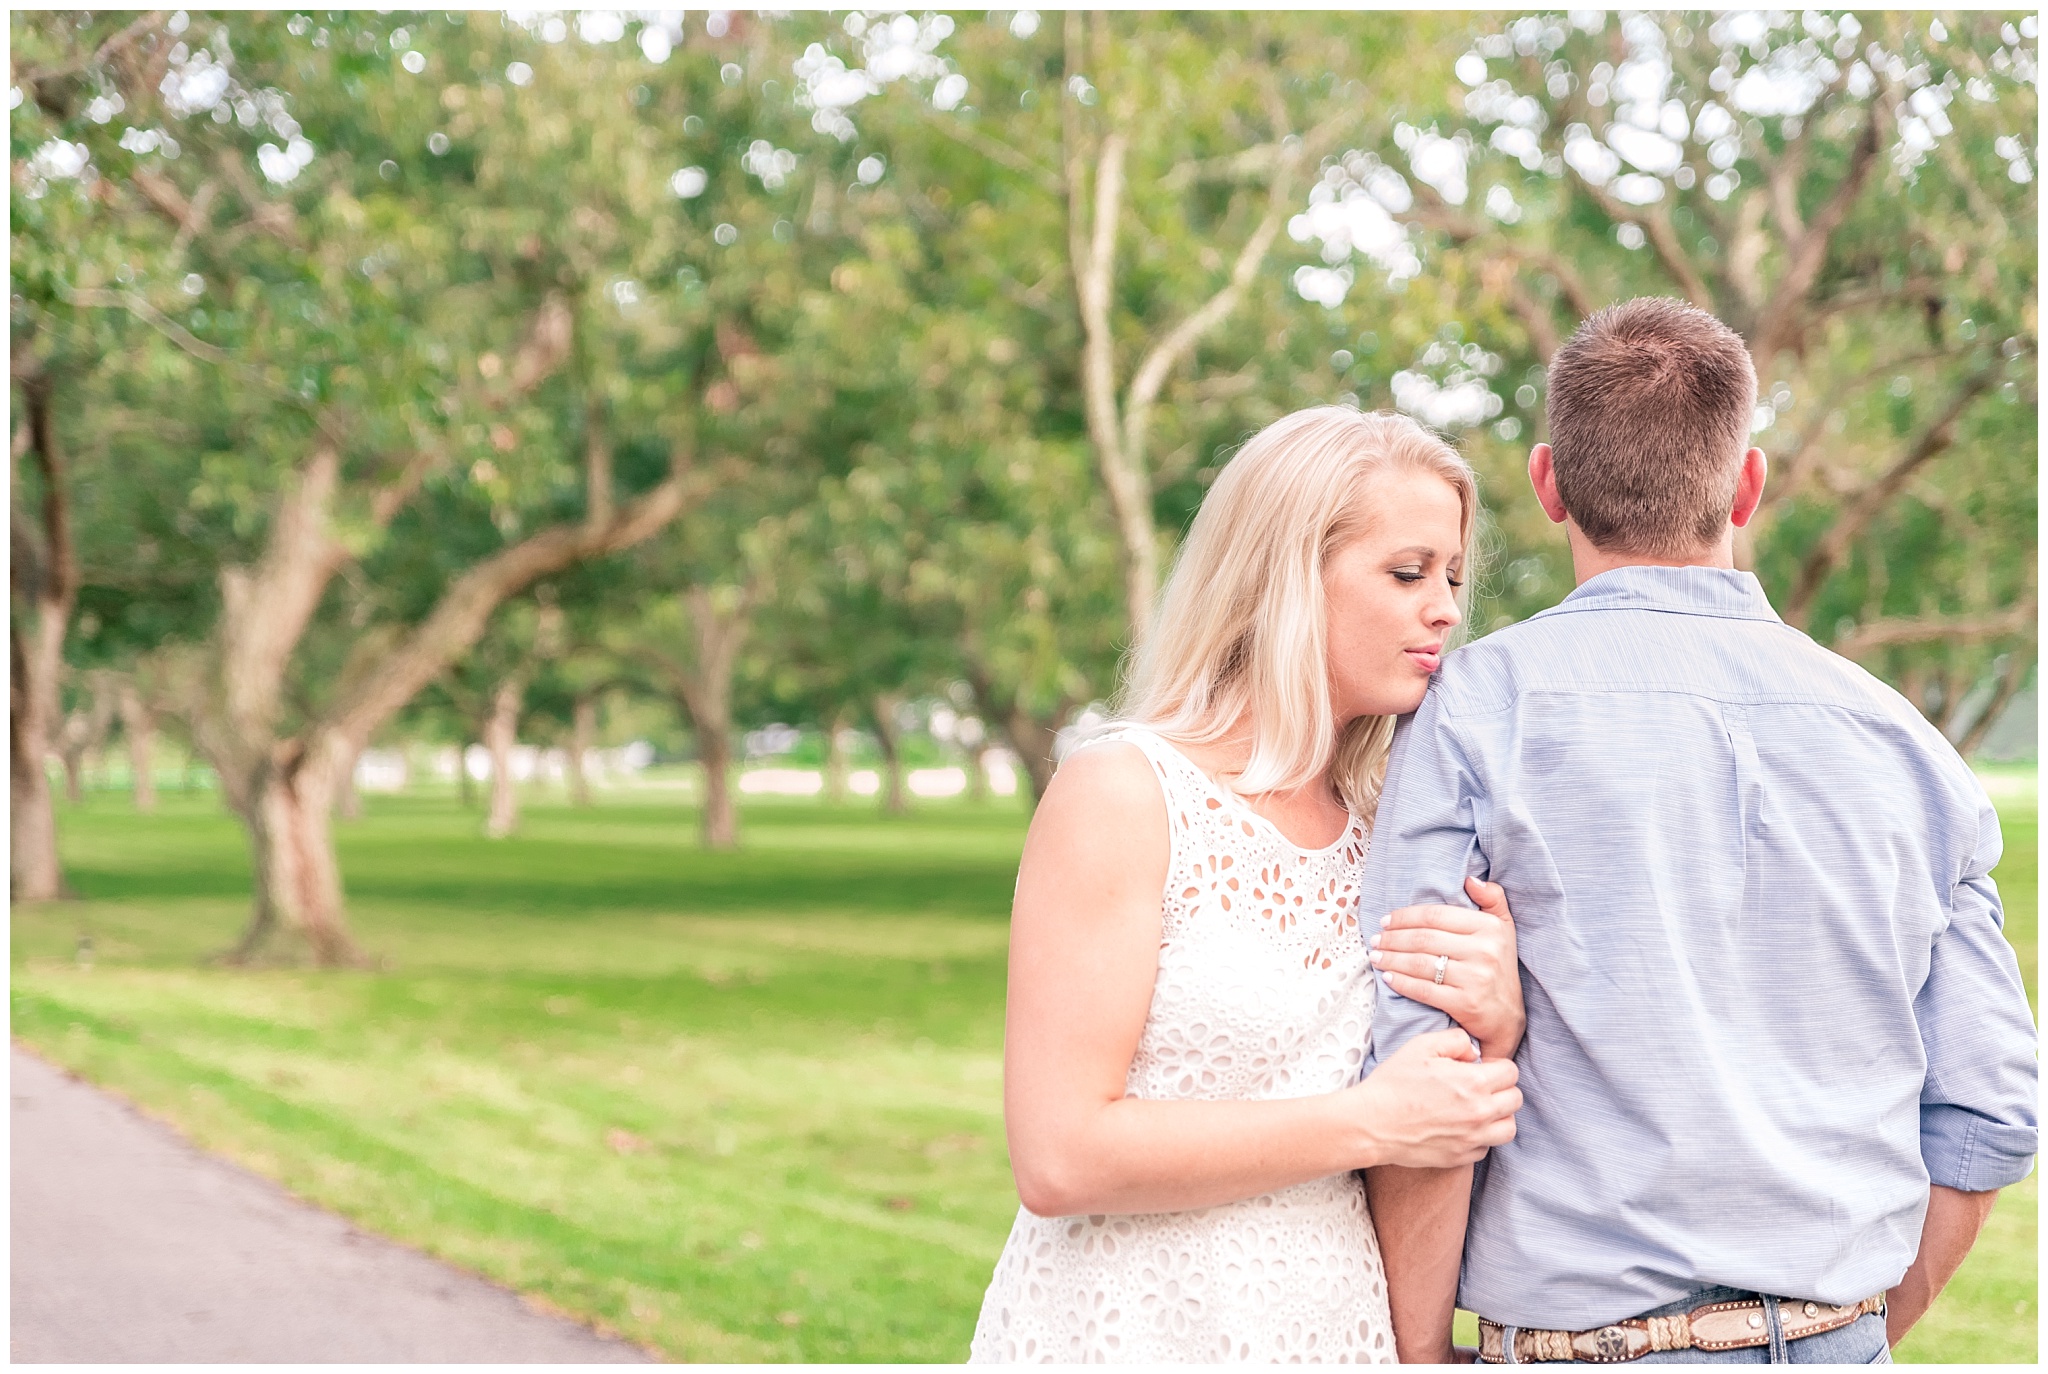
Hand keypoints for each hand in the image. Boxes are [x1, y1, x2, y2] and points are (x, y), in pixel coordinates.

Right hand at [1347, 1028, 1519, 1168]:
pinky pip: (1487, 1148)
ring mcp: (1472, 1138)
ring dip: (1499, 1116)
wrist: (1371, 1123)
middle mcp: (1479, 1112)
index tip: (1483, 1069)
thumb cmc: (1393, 1083)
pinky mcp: (1461, 1157)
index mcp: (1473, 1082)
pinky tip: (1463, 1127)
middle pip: (1515, 1100)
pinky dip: (1481, 1138)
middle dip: (1502, 1089)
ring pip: (1509, 1128)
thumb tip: (1474, 1054)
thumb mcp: (1421, 1046)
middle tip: (1481, 1087)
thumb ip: (1455, 1040)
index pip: (1511, 1072)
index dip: (1498, 1067)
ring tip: (1479, 1109)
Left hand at [1370, 877, 1524, 1061]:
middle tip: (1375, 940)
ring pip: (1421, 964)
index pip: (1436, 916)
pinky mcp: (1466, 1004)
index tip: (1386, 921)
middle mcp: (1485, 951)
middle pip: (1424, 939)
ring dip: (1392, 959)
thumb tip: (1469, 880)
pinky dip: (1401, 983)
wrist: (1508, 1017)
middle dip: (1393, 938)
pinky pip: (1424, 990)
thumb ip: (1492, 899)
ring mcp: (1476, 978)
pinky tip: (1388, 978)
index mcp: (1490, 927)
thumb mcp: (1503, 928)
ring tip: (1375, 957)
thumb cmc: (1499, 966)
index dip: (1405, 917)